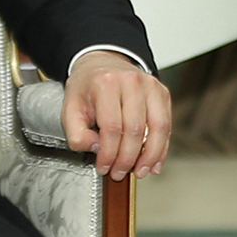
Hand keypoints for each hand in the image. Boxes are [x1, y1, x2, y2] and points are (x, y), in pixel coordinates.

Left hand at [62, 49, 171, 180]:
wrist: (103, 63)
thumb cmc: (88, 88)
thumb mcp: (70, 108)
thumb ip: (76, 133)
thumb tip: (97, 149)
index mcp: (106, 84)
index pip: (112, 127)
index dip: (109, 154)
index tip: (104, 167)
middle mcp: (131, 81)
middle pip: (135, 130)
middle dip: (128, 158)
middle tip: (120, 173)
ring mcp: (150, 85)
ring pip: (158, 127)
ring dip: (150, 156)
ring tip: (141, 172)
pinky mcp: (162, 92)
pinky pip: (166, 124)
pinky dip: (162, 147)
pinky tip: (155, 161)